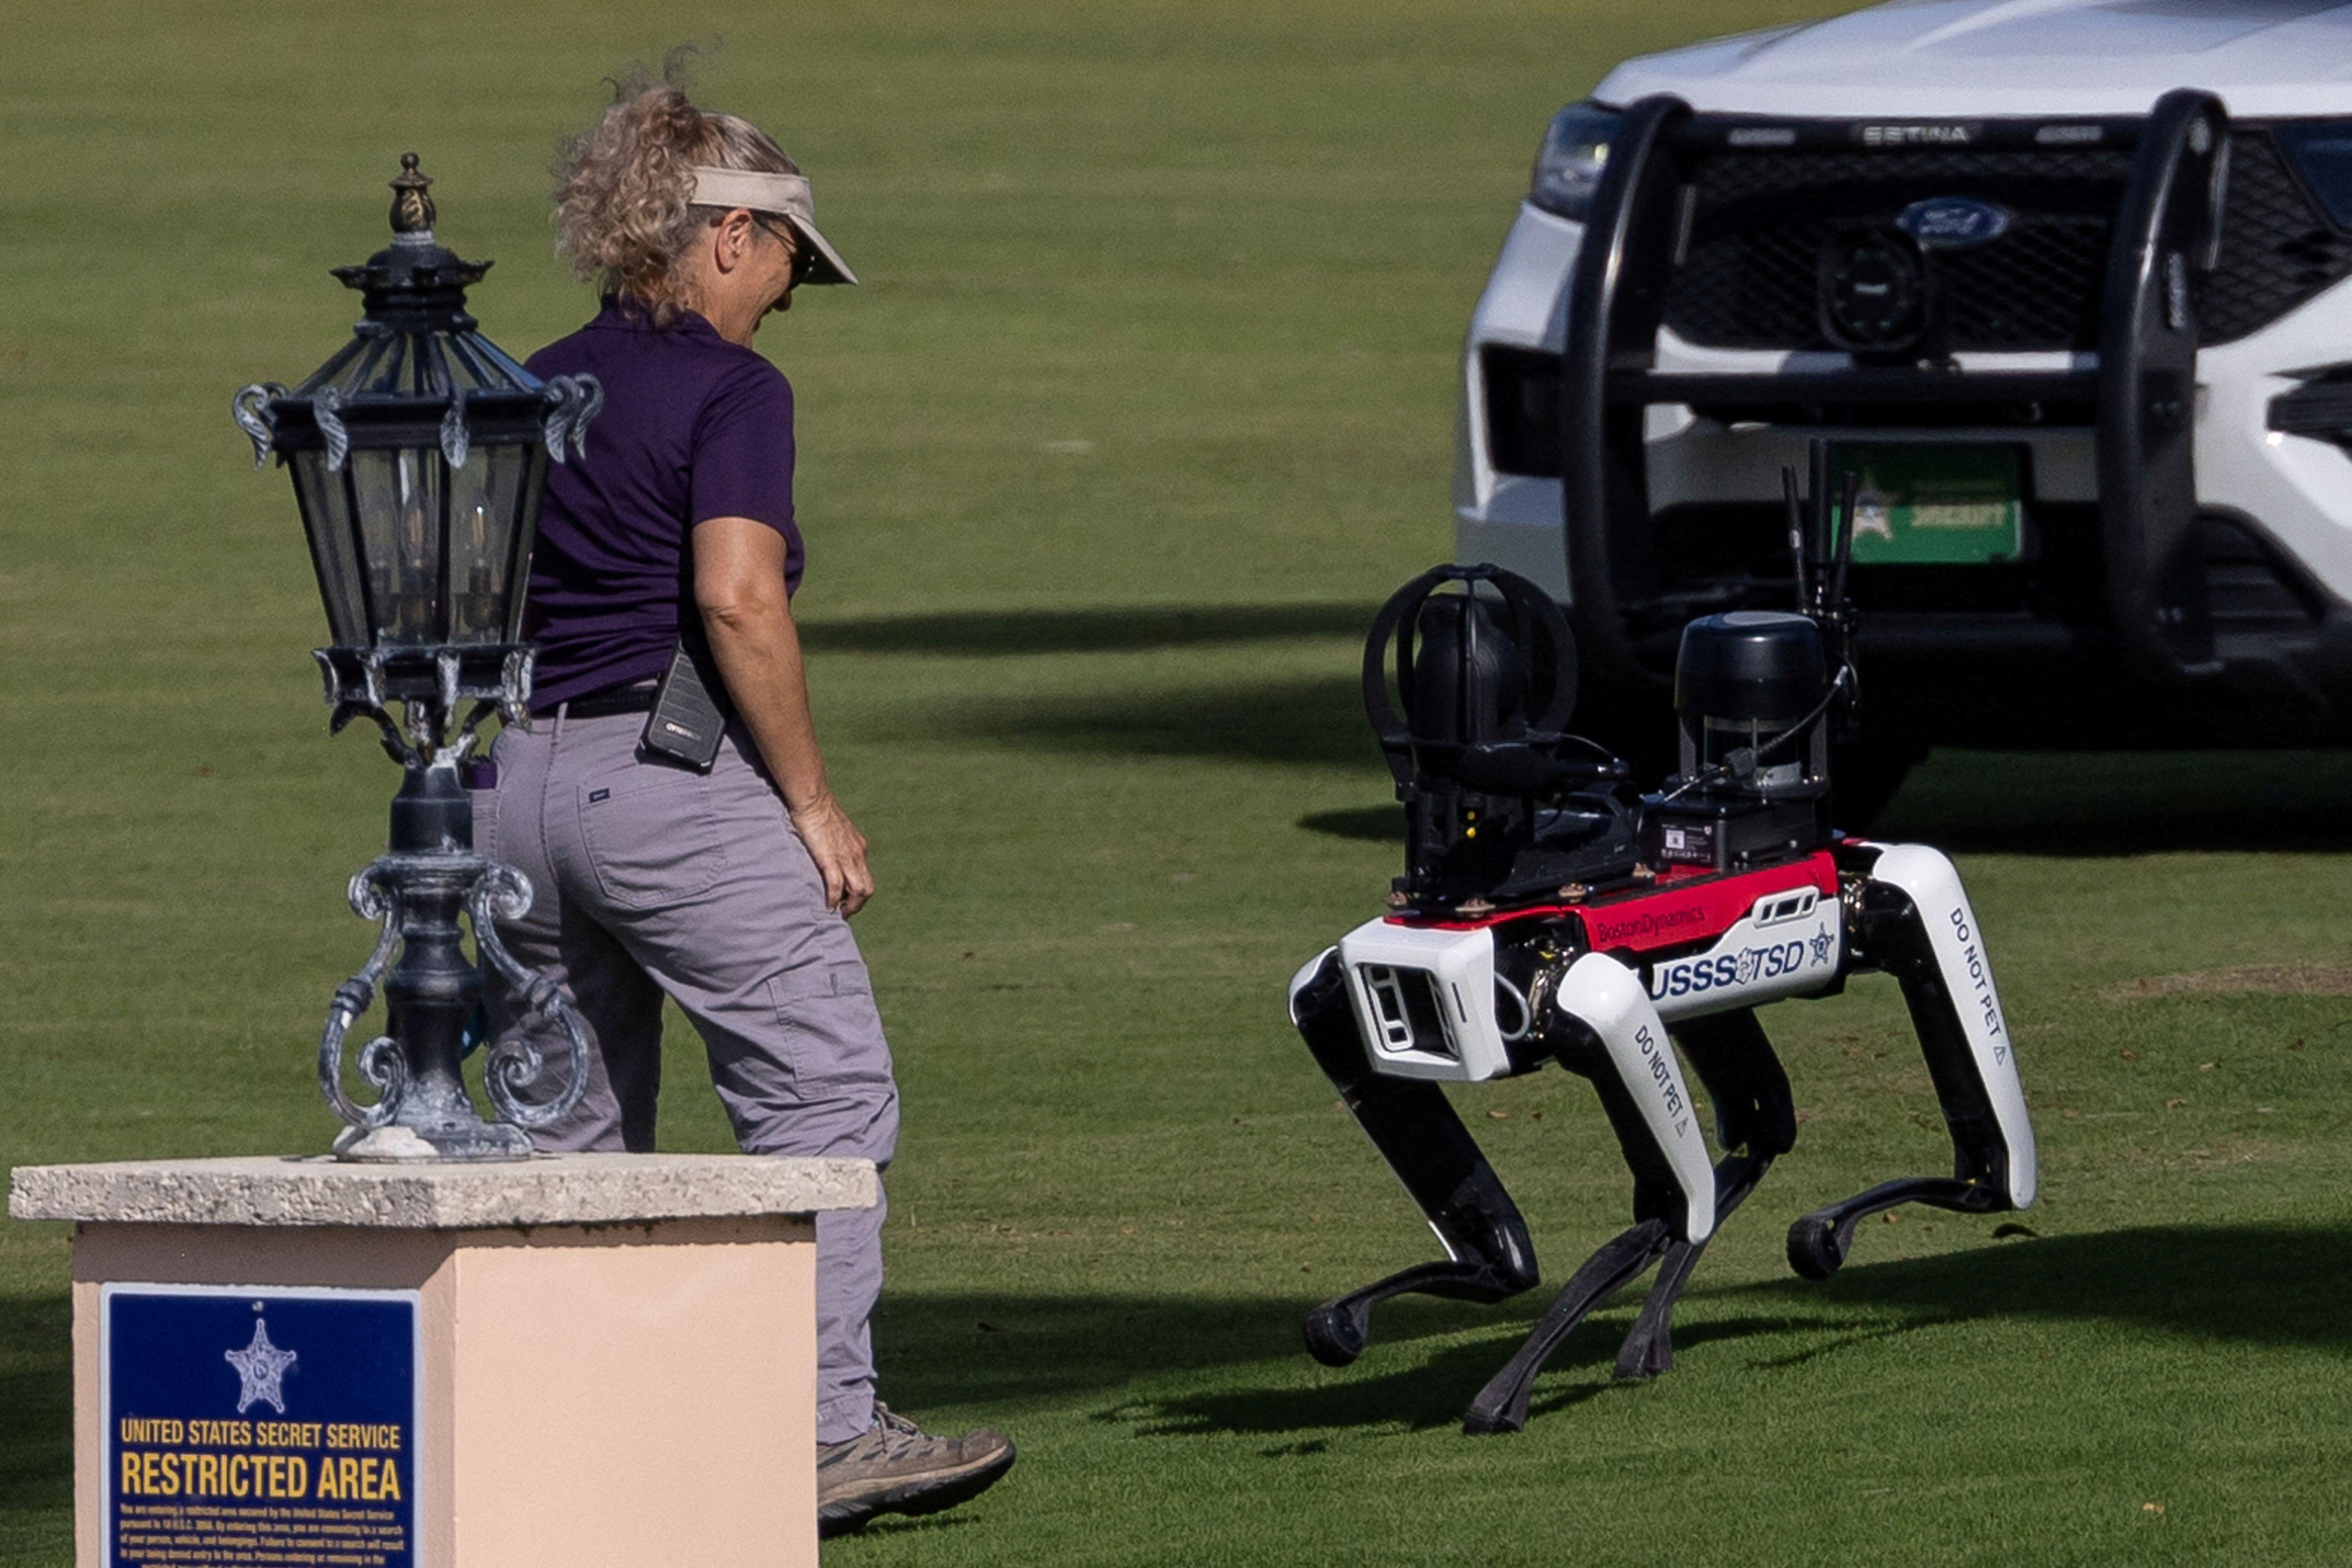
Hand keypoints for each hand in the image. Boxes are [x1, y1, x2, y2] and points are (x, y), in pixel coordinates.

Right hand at [789, 792, 873, 916]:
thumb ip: (837, 845)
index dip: (859, 894)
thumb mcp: (835, 831)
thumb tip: (830, 857)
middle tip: (844, 913)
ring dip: (850, 907)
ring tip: (838, 913)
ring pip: (858, 890)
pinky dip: (834, 899)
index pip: (866, 877)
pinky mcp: (831, 858)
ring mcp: (846, 857)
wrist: (813, 799)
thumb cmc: (819, 812)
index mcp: (859, 847)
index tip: (847, 902)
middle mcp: (858, 854)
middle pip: (868, 888)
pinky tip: (827, 906)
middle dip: (858, 905)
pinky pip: (837, 885)